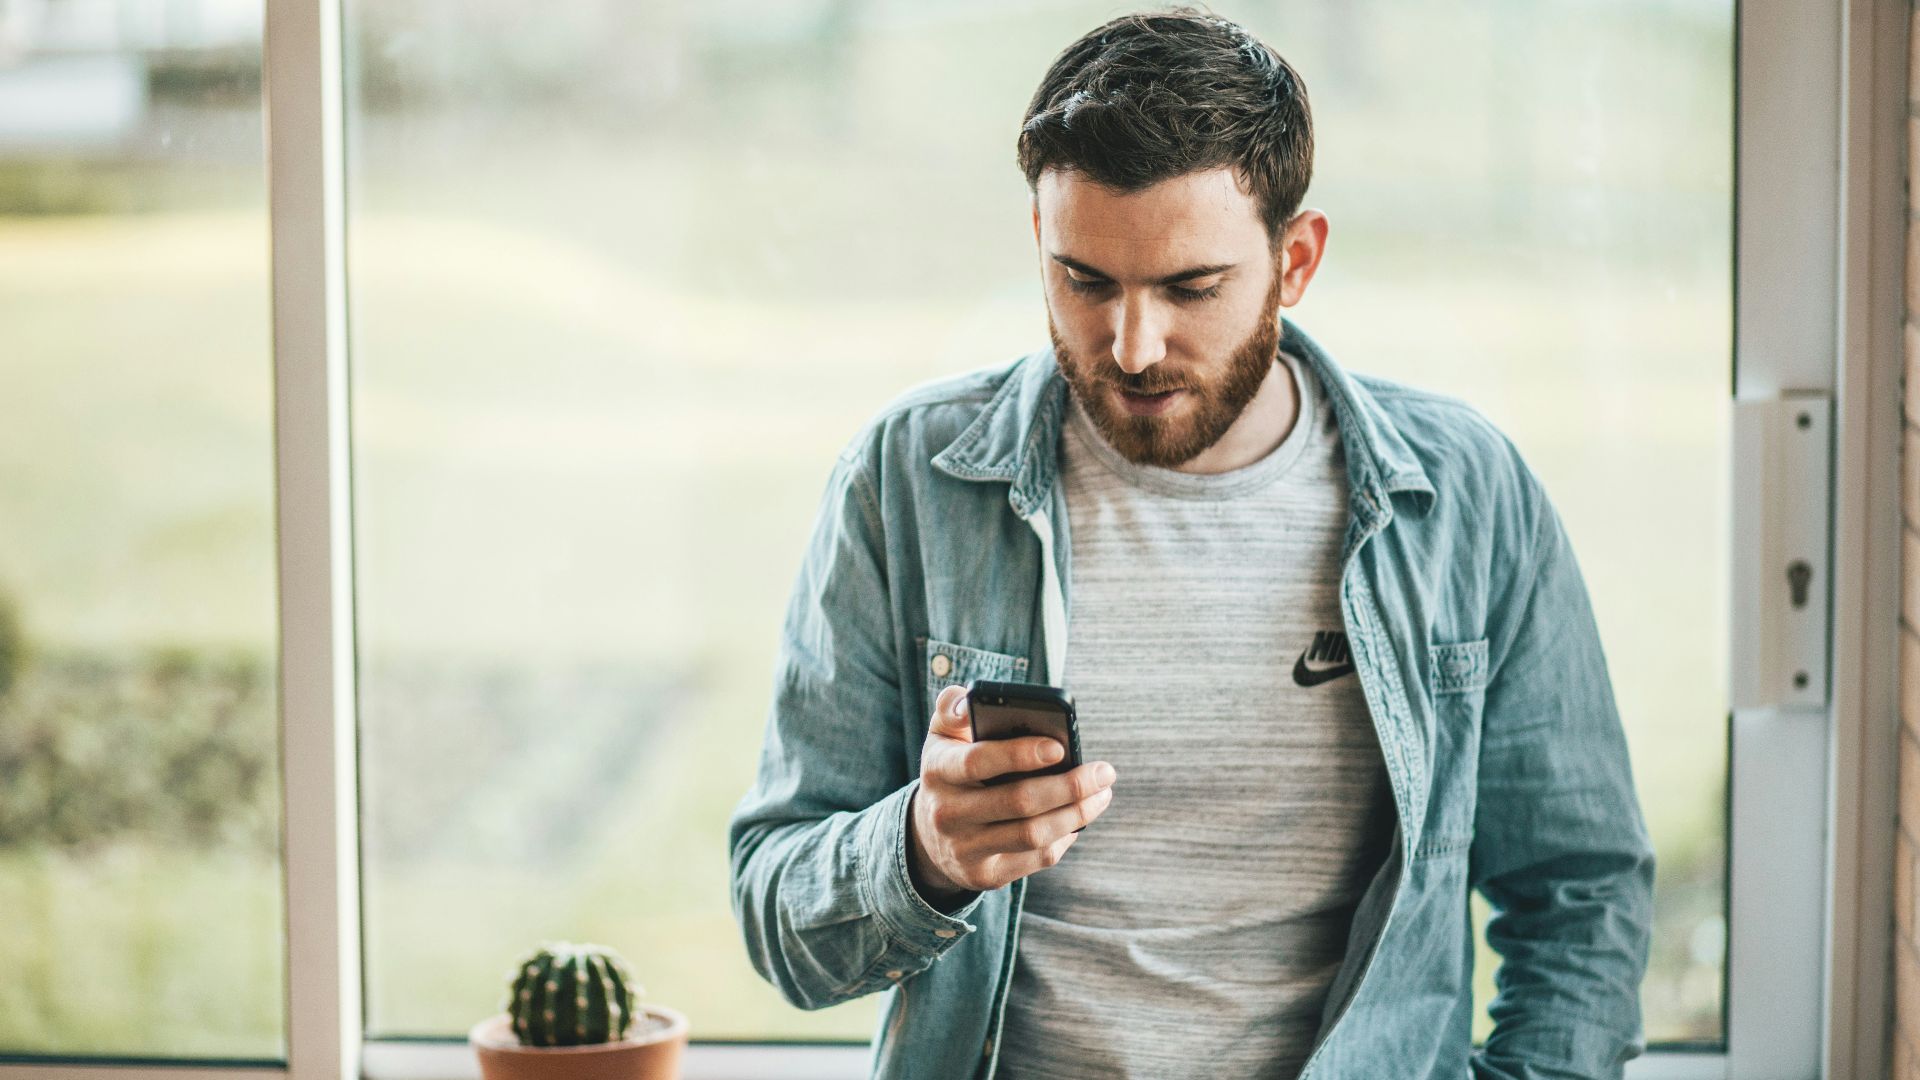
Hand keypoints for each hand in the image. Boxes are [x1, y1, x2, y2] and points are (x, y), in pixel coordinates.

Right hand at [906, 683, 1116, 907]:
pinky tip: (1079, 819)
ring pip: (1033, 834)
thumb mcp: (942, 736)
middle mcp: (947, 813)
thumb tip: (971, 701)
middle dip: (1069, 786)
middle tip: (1104, 772)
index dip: (1019, 754)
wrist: (929, 834)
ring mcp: (965, 849)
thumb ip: (954, 709)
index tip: (1060, 747)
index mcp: (938, 770)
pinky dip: (1064, 837)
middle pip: (1018, 802)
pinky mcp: (984, 875)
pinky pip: (1035, 858)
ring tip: (1102, 794)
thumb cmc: (951, 770)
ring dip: (1076, 813)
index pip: (978, 761)